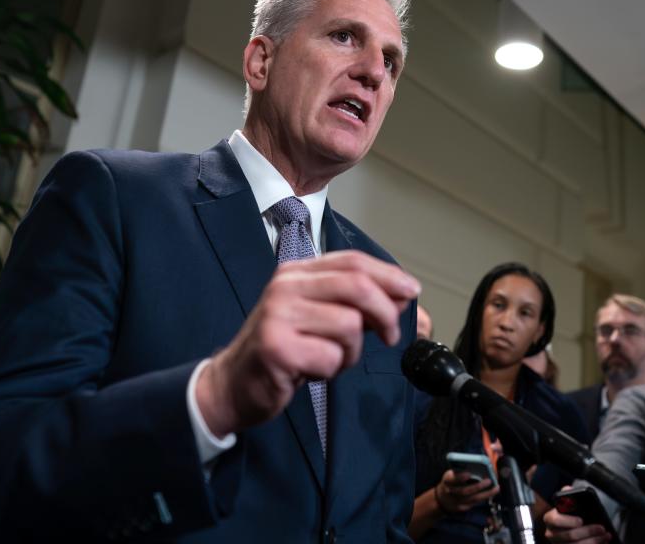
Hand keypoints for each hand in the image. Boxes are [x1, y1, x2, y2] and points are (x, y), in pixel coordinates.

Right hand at [197, 250, 419, 434]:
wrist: (231, 384)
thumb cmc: (283, 351)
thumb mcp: (320, 319)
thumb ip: (359, 306)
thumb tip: (407, 300)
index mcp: (297, 272)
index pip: (352, 261)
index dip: (389, 274)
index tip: (412, 291)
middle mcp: (286, 286)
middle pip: (356, 285)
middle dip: (385, 311)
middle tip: (390, 336)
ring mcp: (278, 315)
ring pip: (348, 325)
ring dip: (350, 352)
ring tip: (329, 358)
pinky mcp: (276, 348)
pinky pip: (331, 357)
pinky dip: (331, 370)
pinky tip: (310, 371)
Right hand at [434, 468, 498, 513]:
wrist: (442, 498)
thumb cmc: (451, 482)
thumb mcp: (451, 474)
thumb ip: (460, 472)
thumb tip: (477, 468)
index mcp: (447, 481)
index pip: (452, 480)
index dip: (460, 477)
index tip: (469, 474)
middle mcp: (451, 492)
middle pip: (465, 491)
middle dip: (478, 486)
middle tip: (489, 480)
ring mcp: (456, 502)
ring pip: (473, 499)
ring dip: (486, 494)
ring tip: (496, 488)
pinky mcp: (462, 508)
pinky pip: (475, 503)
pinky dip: (484, 497)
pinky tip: (491, 493)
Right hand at [543, 486, 611, 543]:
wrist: (573, 529)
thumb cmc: (571, 516)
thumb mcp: (568, 504)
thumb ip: (567, 495)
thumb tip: (568, 489)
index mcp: (550, 519)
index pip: (554, 519)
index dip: (568, 520)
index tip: (581, 520)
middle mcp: (552, 534)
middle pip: (569, 535)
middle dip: (588, 531)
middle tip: (601, 528)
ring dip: (594, 540)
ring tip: (605, 535)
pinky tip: (602, 541)